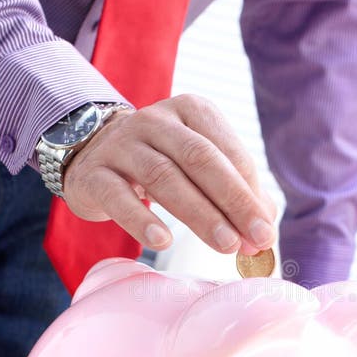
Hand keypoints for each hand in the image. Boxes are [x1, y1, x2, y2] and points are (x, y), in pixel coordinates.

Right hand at [63, 95, 276, 254]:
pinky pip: (118, 197)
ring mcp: (121, 144)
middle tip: (255, 239)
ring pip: (164, 177)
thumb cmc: (159, 162)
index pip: (228, 152)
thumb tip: (265, 226)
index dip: (250, 193)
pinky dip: (141, 220)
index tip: (265, 230)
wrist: (91, 153)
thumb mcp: (197, 165)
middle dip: (233, 202)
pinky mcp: (94, 173)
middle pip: (200, 159)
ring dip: (199, 215)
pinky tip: (163, 242)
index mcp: (191, 111)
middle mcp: (156, 121)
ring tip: (225, 246)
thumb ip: (232, 190)